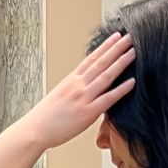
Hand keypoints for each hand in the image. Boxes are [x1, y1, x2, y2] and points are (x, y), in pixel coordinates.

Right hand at [15, 32, 134, 150]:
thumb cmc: (45, 117)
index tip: (116, 37)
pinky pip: (108, 99)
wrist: (34, 130)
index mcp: (70, 80)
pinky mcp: (87, 113)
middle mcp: (77, 85)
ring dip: (121, 63)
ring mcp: (83, 98)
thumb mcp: (59, 96)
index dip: (105, 46)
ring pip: (106, 76)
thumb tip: (84, 88)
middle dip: (116, 48)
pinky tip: (132, 82)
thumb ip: (73, 90)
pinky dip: (121, 89)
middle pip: (100, 62)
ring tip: (133, 52)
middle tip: (130, 37)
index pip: (91, 59)